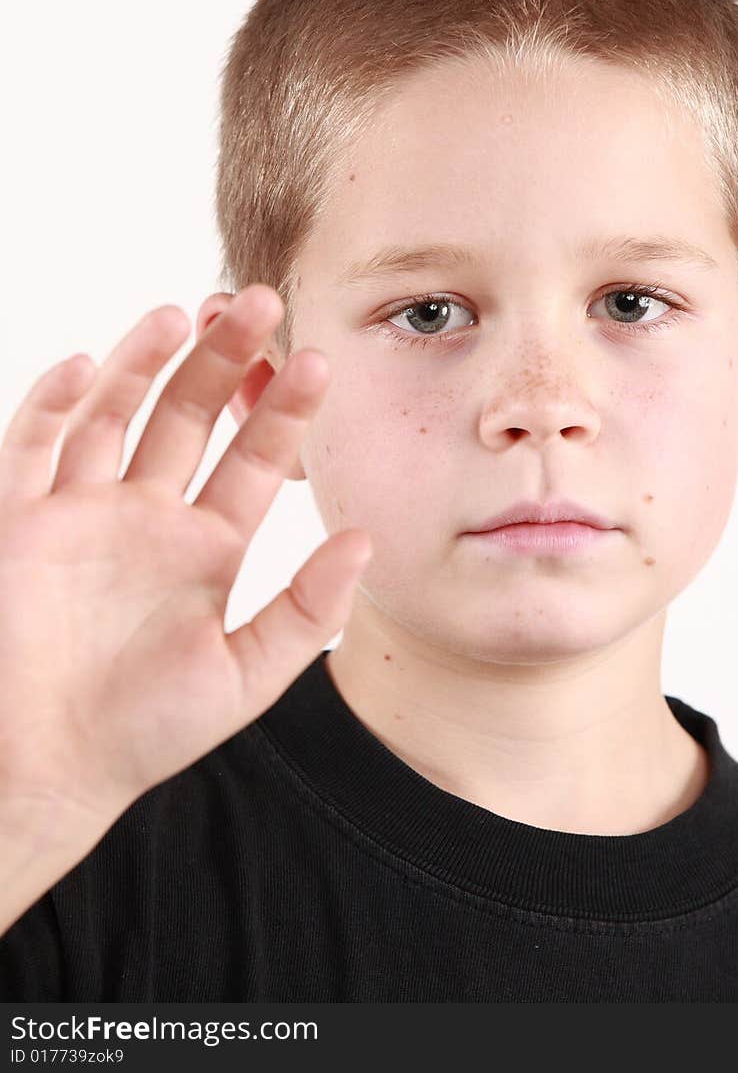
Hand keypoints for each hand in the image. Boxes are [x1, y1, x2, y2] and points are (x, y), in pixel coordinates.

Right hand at [0, 285, 371, 830]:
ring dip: (145, 363)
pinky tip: (89, 365)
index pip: (254, 460)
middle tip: (259, 304)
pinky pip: (32, 446)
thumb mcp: (242, 676)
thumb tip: (365, 543)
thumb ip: (305, 611)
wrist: (42, 771)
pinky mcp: (20, 520)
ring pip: (114, 414)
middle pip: (188, 416)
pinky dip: (53, 403)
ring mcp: (82, 511)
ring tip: (184, 315)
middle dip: (223, 361)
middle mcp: (146, 516)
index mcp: (205, 547)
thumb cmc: (141, 732)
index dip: (284, 411)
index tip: (319, 363)